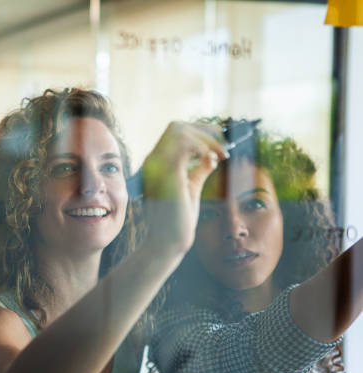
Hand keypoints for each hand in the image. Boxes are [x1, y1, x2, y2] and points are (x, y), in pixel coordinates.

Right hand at [141, 121, 226, 254]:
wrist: (167, 241)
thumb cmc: (177, 220)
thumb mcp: (191, 188)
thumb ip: (198, 171)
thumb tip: (211, 158)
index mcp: (156, 164)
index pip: (174, 133)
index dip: (199, 132)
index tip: (219, 140)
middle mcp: (153, 161)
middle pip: (176, 127)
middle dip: (203, 130)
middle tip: (223, 145)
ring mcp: (157, 165)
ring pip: (180, 131)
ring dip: (206, 139)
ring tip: (221, 154)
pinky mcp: (167, 172)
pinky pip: (184, 144)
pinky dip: (202, 147)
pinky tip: (213, 160)